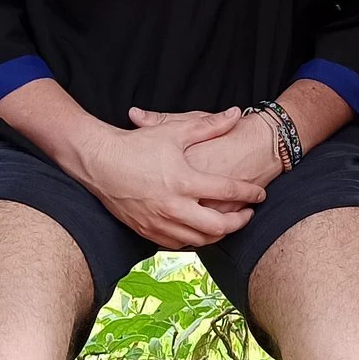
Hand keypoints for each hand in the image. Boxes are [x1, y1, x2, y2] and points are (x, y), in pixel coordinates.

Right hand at [85, 109, 265, 247]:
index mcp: (184, 182)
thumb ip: (208, 125)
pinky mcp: (146, 232)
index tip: (260, 194)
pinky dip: (195, 240)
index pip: (228, 192)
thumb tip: (235, 114)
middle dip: (240, 222)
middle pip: (219, 226)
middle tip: (248, 213)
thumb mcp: (174, 131)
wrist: (98, 163)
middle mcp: (174, 207)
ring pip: (200, 240)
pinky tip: (201, 231)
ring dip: (219, 234)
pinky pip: (179, 245)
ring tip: (228, 222)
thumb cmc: (136, 144)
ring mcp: (159, 223)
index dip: (250, 194)